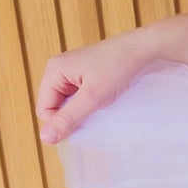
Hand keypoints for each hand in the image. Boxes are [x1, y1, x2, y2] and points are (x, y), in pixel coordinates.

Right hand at [35, 33, 164, 144]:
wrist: (143, 48)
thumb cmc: (117, 68)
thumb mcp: (92, 97)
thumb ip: (68, 118)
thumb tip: (45, 138)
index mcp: (54, 71)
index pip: (44, 109)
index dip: (61, 122)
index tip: (84, 124)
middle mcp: (59, 69)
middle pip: (55, 106)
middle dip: (72, 114)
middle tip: (94, 112)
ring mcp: (73, 72)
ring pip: (68, 103)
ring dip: (82, 109)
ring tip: (100, 104)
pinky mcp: (86, 74)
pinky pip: (79, 97)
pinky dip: (90, 103)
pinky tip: (104, 99)